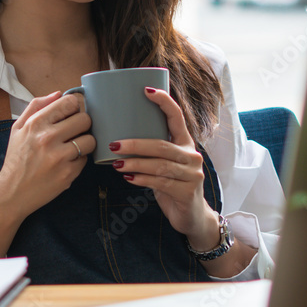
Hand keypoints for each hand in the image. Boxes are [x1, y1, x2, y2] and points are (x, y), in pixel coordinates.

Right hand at [0, 91, 95, 220]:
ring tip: (73, 147)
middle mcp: (48, 138)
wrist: (12, 192)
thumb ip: (36, 106)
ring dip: (85, 143)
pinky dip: (79, 160)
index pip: (69, 102)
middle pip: (84, 119)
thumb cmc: (16, 158)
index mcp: (36, 123)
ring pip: (90, 140)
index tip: (71, 114)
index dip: (74, 107)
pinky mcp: (68, 174)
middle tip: (74, 131)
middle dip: (82, 124)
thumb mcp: (18, 128)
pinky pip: (85, 160)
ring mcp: (59, 157)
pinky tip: (67, 162)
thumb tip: (59, 94)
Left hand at [109, 87, 220, 249]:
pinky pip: (161, 182)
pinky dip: (143, 179)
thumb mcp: (165, 163)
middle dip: (136, 144)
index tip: (146, 90)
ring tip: (116, 164)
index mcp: (185, 142)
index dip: (164, 101)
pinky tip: (129, 178)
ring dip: (135, 164)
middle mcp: (192, 155)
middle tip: (114, 144)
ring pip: (160, 165)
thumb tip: (117, 135)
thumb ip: (152, 151)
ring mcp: (192, 174)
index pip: (176, 117)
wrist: (192, 217)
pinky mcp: (187, 191)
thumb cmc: (172, 184)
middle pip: (162, 145)